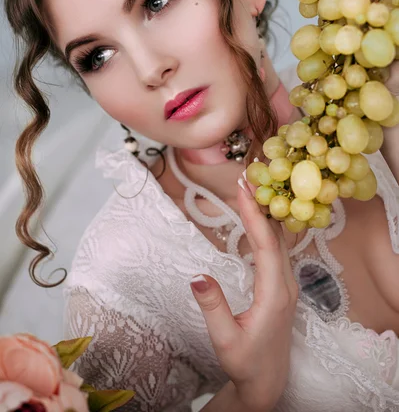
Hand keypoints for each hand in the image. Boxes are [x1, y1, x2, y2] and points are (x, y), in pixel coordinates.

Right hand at [190, 182, 296, 411]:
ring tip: (249, 189)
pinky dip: (267, 227)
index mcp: (274, 295)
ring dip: (265, 213)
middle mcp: (286, 284)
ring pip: (280, 240)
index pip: (267, 246)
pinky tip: (258, 217)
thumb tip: (197, 275)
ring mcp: (288, 284)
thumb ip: (212, 307)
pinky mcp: (283, 285)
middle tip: (245, 177)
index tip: (243, 190)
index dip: (255, 216)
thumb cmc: (246, 364)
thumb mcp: (224, 340)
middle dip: (261, 205)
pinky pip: (278, 248)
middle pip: (277, 236)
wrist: (268, 382)